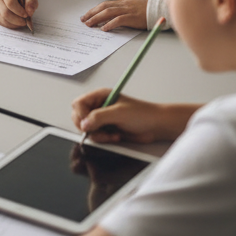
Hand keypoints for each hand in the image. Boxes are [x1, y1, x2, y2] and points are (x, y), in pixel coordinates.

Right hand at [0, 0, 37, 27]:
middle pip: (5, 13)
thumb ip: (31, 2)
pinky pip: (2, 23)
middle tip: (25, 22)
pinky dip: (11, 25)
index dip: (19, 11)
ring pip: (3, 20)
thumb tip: (29, 13)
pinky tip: (16, 23)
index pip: (10, 2)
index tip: (26, 15)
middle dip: (17, 20)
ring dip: (14, 24)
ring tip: (21, 22)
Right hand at [72, 90, 196, 144]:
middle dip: (87, 126)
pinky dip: (104, 139)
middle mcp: (99, 106)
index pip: (78, 104)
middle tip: (98, 131)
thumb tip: (83, 124)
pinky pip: (96, 136)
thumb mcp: (119, 113)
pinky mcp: (107, 130)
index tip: (87, 124)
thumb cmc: (142, 114)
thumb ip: (99, 117)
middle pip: (79, 116)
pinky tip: (115, 136)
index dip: (80, 114)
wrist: (156, 126)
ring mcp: (102, 119)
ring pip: (87, 129)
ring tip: (111, 134)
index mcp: (100, 96)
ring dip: (98, 135)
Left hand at [81, 0, 147, 30]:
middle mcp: (123, 5)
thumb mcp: (133, 7)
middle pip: (103, 7)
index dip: (94, 9)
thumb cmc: (147, 10)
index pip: (105, 4)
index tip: (87, 15)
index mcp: (123, 2)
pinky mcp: (132, 17)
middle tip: (83, 20)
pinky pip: (119, 20)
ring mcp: (127, 10)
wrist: (160, 9)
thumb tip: (112, 17)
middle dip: (92, 13)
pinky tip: (104, 29)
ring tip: (89, 24)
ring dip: (97, 18)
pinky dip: (110, 24)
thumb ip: (123, 10)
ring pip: (108, 12)